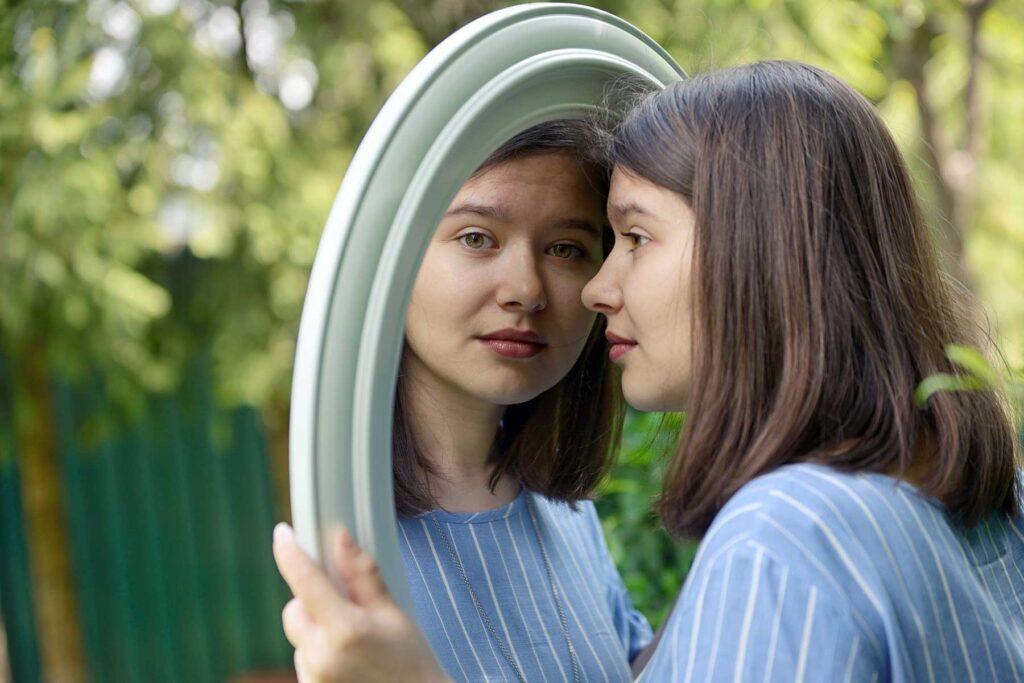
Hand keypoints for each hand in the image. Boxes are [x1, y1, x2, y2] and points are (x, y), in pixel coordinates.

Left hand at [272, 522, 450, 682]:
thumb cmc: (411, 662)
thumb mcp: (393, 614)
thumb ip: (362, 575)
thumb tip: (341, 540)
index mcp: (345, 630)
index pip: (306, 581)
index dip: (290, 553)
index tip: (283, 533)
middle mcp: (321, 657)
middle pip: (294, 610)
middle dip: (312, 600)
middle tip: (346, 606)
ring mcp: (312, 679)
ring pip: (298, 636)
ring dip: (316, 631)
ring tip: (353, 644)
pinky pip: (302, 661)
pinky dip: (317, 654)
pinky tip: (346, 662)